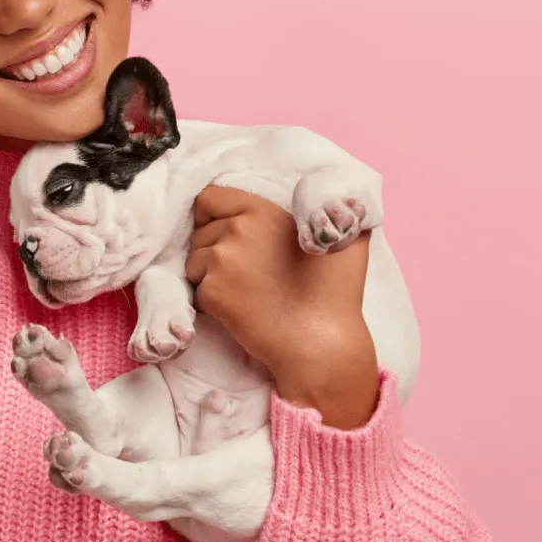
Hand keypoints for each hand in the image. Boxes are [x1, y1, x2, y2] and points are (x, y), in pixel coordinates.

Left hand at [186, 186, 379, 428]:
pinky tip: (241, 309)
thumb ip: (336, 213)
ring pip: (195, 261)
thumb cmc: (336, 295)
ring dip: (210, 275)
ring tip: (246, 291)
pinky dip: (212, 301)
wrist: (319, 344)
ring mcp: (221, 261)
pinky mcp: (211, 291)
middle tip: (247, 273)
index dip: (211, 215)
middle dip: (214, 249)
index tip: (224, 231)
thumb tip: (341, 201)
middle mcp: (237, 230)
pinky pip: (197, 289)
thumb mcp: (346, 240)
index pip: (209, 198)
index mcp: (262, 211)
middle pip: (200, 232)